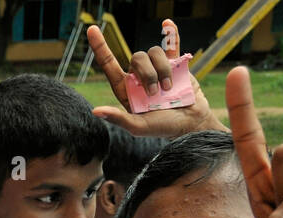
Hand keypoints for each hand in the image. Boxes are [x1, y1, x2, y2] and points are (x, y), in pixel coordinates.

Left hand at [88, 19, 223, 136]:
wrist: (190, 124)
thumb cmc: (162, 128)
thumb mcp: (138, 127)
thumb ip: (118, 118)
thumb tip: (96, 111)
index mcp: (126, 89)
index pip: (109, 64)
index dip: (100, 47)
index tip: (92, 29)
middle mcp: (138, 77)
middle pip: (137, 58)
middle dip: (148, 74)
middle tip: (155, 93)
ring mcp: (157, 69)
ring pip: (154, 53)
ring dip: (163, 69)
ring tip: (169, 88)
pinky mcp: (175, 64)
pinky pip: (171, 44)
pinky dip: (171, 33)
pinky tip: (167, 23)